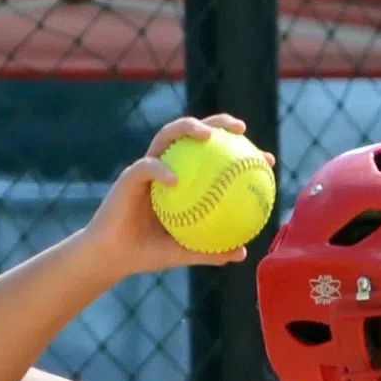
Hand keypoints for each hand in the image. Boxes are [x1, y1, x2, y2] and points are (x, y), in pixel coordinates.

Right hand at [78, 116, 266, 281]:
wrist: (114, 256)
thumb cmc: (148, 253)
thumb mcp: (185, 253)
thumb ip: (211, 250)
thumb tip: (242, 253)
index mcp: (184, 179)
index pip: (215, 158)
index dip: (241, 153)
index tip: (266, 159)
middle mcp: (167, 166)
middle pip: (193, 133)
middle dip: (218, 123)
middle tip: (241, 129)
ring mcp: (148, 167)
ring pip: (168, 135)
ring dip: (188, 128)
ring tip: (207, 136)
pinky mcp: (129, 176)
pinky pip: (147, 167)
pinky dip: (161, 171)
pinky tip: (174, 180)